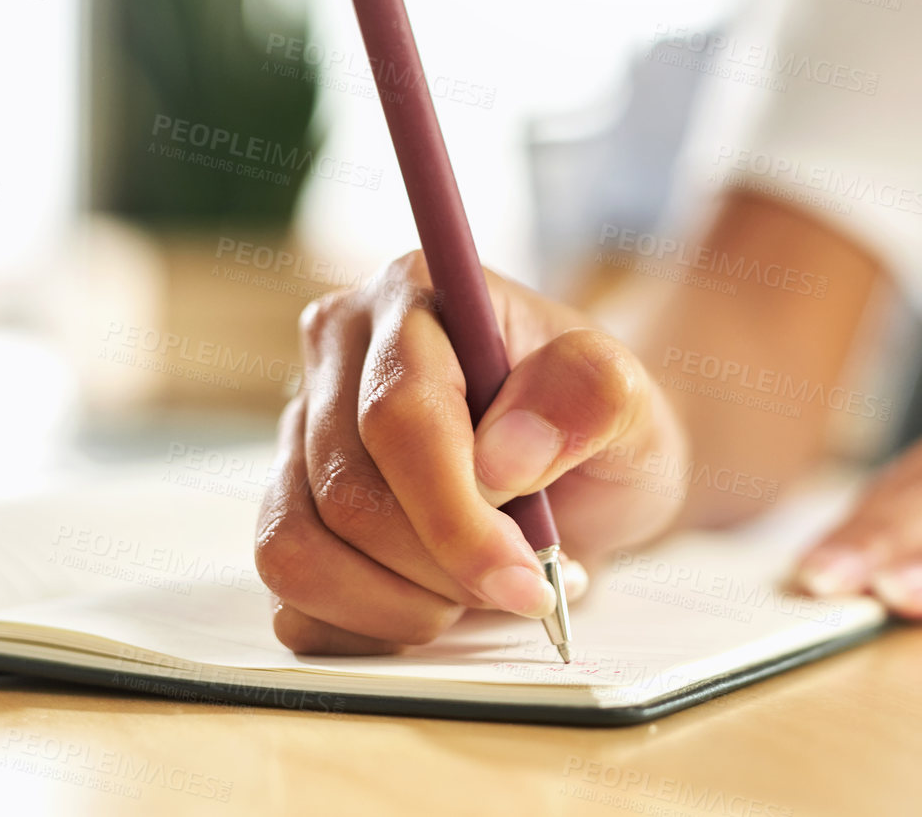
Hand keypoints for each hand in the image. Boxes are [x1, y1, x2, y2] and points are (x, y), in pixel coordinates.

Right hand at [255, 252, 687, 653]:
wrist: (588, 465)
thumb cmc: (600, 423)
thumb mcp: (633, 401)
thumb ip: (590, 398)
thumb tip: (505, 455)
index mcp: (415, 294)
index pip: (399, 415)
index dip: (454, 515)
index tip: (521, 577)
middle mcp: (338, 350)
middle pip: (349, 496)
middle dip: (446, 568)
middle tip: (528, 581)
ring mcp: (300, 433)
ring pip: (300, 552)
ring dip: (403, 605)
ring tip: (481, 592)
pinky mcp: (288, 507)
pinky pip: (291, 599)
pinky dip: (369, 627)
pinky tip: (436, 606)